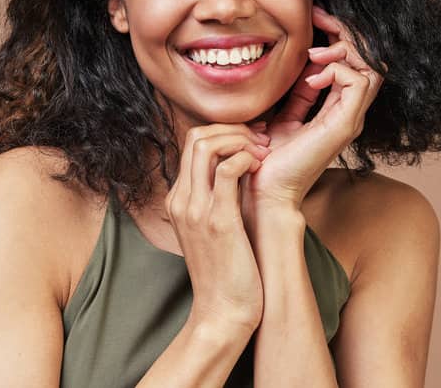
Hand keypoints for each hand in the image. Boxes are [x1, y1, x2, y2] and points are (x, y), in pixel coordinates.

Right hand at [166, 123, 272, 331]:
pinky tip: (261, 168)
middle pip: (195, 137)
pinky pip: (228, 170)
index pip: (192, 144)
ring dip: (240, 139)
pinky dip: (246, 158)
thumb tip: (236, 175)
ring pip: (206, 146)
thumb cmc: (226, 272)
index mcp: (178, 199)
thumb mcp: (212, 230)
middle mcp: (181, 199)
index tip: (251, 141)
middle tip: (260, 141)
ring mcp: (196, 209)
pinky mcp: (218, 220)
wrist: (222, 312)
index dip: (223, 133)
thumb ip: (216, 200)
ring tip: (262, 152)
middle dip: (232, 129)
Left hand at [242, 5, 386, 213]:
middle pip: (369, 59)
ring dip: (343, 50)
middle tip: (318, 16)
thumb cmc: (269, 159)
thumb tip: (301, 68)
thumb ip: (298, 95)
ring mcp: (350, 120)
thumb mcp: (282, 117)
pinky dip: (337, 70)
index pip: (354, 61)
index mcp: (337, 109)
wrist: (265, 190)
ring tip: (314, 52)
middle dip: (345, 31)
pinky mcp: (344, 126)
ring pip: (371, 67)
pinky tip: (311, 76)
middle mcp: (350, 112)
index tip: (314, 16)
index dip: (338, 34)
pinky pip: (358, 82)